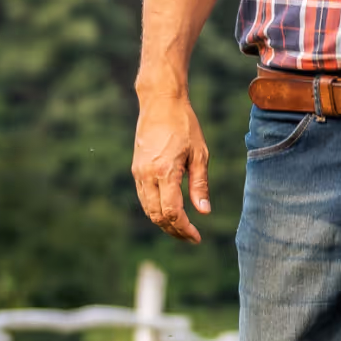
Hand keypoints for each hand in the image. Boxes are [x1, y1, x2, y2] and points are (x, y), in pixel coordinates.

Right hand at [132, 90, 211, 243]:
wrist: (160, 103)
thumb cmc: (185, 125)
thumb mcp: (200, 154)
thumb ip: (200, 185)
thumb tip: (204, 212)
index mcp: (165, 172)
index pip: (171, 212)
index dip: (184, 229)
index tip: (197, 237)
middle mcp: (147, 175)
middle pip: (156, 216)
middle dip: (173, 230)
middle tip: (191, 237)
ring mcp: (138, 172)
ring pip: (147, 209)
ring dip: (163, 222)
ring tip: (182, 228)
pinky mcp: (136, 168)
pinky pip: (144, 197)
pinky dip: (155, 209)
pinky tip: (170, 211)